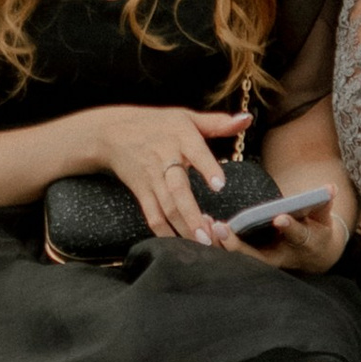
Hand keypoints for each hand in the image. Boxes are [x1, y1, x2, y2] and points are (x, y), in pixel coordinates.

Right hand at [89, 108, 251, 242]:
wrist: (113, 132)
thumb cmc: (157, 124)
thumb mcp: (186, 117)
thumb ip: (218, 123)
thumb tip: (247, 119)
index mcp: (180, 137)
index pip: (195, 151)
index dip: (207, 167)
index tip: (219, 185)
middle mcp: (165, 158)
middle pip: (177, 188)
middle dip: (192, 213)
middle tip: (210, 234)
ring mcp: (151, 177)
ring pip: (166, 206)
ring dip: (183, 226)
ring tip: (202, 243)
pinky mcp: (141, 191)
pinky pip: (151, 215)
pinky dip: (163, 232)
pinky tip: (178, 244)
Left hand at [210, 189, 348, 275]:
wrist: (313, 257)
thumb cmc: (317, 231)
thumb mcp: (324, 219)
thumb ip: (323, 203)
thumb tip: (329, 187)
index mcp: (304, 243)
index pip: (297, 235)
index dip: (289, 227)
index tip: (279, 217)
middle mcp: (282, 257)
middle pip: (257, 256)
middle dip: (238, 244)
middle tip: (222, 227)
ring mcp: (266, 261)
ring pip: (240, 259)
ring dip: (222, 244)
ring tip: (208, 224)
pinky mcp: (252, 261)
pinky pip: (232, 256)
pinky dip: (218, 244)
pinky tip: (203, 228)